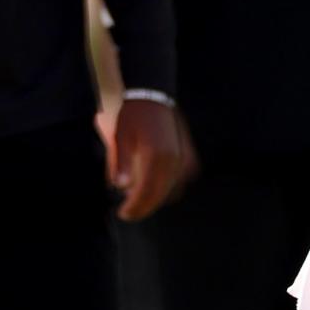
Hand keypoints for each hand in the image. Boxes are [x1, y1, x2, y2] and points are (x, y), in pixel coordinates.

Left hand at [112, 98, 185, 220]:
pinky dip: (169, 187)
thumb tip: (120, 187)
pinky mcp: (189, 155)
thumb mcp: (120, 138)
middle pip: (160, 195)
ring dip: (156, 198)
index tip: (123, 214)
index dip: (135, 208)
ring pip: (172, 190)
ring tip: (139, 198)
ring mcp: (184, 159)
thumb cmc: (132, 116)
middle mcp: (174, 161)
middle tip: (129, 212)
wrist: (152, 95)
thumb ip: (120, 164)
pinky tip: (155, 185)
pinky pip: (181, 180)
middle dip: (144, 207)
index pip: (146, 194)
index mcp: (156, 158)